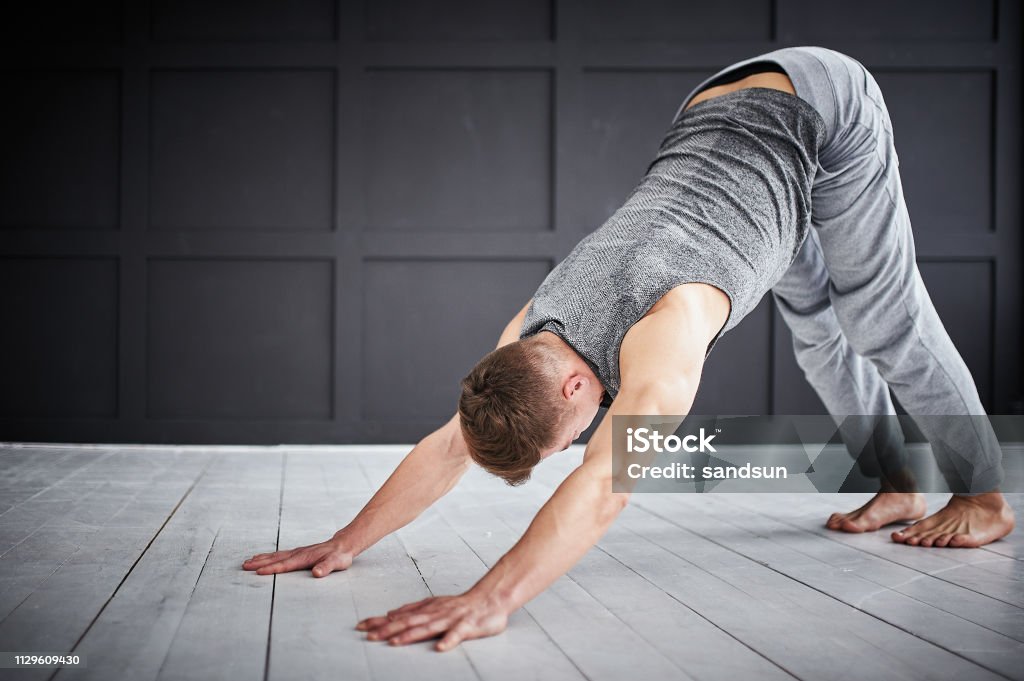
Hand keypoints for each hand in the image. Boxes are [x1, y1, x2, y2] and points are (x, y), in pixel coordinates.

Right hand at [242, 537, 352, 576]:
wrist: (343, 545)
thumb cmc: (339, 556)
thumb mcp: (336, 563)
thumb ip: (326, 568)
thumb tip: (317, 573)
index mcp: (304, 558)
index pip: (285, 565)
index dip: (271, 569)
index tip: (258, 572)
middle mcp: (298, 553)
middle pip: (275, 559)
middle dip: (259, 563)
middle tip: (244, 566)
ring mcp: (297, 552)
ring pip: (276, 556)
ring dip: (261, 559)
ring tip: (248, 562)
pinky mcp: (298, 552)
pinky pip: (280, 554)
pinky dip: (269, 556)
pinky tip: (263, 558)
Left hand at [356, 592, 508, 651]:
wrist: (490, 599)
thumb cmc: (462, 605)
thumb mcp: (433, 604)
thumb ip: (413, 609)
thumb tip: (390, 613)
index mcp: (426, 609)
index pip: (398, 616)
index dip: (379, 621)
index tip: (359, 626)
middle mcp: (435, 613)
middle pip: (408, 622)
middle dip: (388, 630)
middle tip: (369, 636)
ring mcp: (450, 619)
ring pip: (428, 627)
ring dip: (411, 635)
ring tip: (395, 643)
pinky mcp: (467, 626)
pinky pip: (457, 634)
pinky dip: (448, 640)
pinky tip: (439, 648)